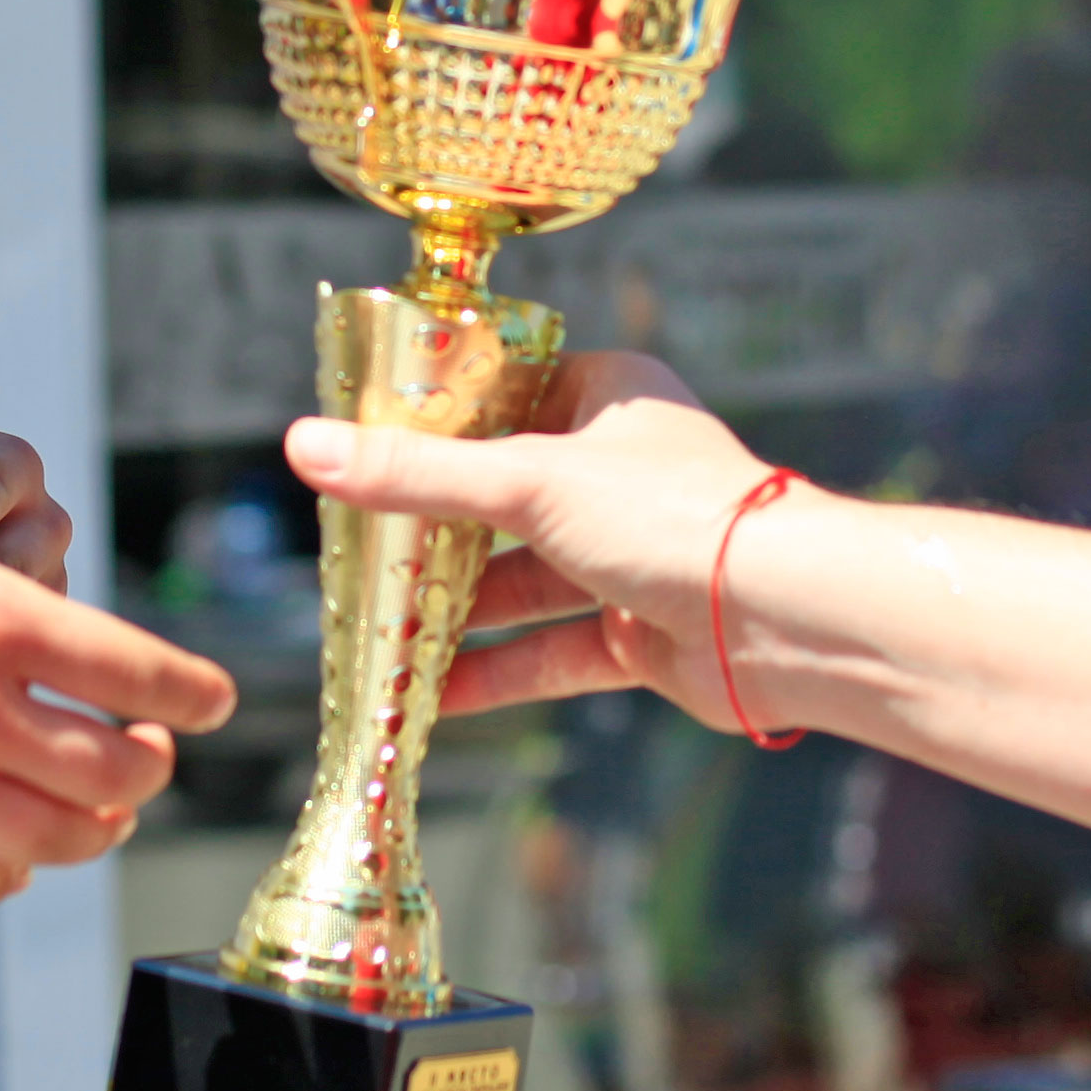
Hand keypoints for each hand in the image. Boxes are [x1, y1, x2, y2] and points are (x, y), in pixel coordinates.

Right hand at [0, 410, 235, 907]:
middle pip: (123, 774)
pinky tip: (5, 859)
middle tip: (143, 755)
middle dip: (149, 768)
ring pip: (63, 839)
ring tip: (91, 813)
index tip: (211, 703)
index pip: (145, 675)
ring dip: (93, 828)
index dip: (197, 696)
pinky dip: (9, 876)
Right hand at [283, 353, 780, 730]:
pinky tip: (429, 695)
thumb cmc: (677, 517)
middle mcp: (620, 471)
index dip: (433, 423)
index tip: (359, 448)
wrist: (787, 620)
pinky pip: (551, 650)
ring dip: (455, 611)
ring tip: (375, 631)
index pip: (504, 394)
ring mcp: (631, 556)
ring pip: (524, 580)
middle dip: (431, 534)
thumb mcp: (528, 482)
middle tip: (352, 555)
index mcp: (609, 396)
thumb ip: (415, 474)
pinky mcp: (640, 632)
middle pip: (503, 498)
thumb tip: (303, 446)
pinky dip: (496, 671)